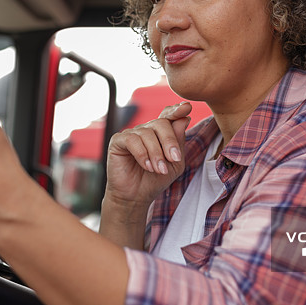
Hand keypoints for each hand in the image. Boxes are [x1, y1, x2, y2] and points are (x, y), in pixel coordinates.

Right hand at [103, 102, 191, 217]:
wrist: (136, 197)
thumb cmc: (155, 180)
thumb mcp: (174, 163)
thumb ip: (178, 142)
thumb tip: (183, 118)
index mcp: (159, 133)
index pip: (167, 116)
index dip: (176, 110)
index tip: (186, 107)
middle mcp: (145, 130)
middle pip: (161, 123)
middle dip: (169, 141)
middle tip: (174, 159)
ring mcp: (131, 134)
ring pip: (147, 133)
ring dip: (157, 154)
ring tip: (159, 170)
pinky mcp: (118, 141)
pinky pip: (132, 140)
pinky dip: (143, 154)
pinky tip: (147, 167)